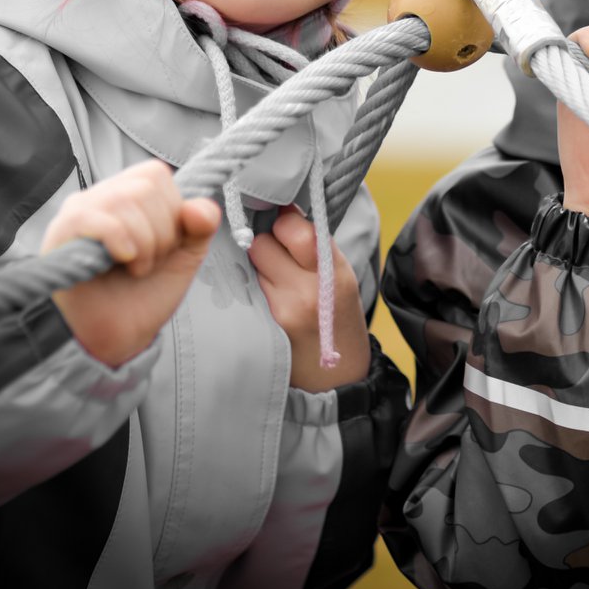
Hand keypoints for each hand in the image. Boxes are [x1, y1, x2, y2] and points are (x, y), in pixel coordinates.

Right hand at [46, 160, 221, 367]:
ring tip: (134, 269)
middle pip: (145, 187)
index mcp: (127, 195)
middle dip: (161, 233)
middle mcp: (99, 197)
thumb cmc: (144, 293)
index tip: (165, 245)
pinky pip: (98, 219)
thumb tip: (198, 207)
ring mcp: (78, 213)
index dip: (172, 211)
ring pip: (125, 200)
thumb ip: (201, 225)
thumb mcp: (185, 256)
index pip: (156, 175)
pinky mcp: (61, 234)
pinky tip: (121, 262)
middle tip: (148, 262)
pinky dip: (122, 243)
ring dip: (144, 244)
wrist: (116, 336)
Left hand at [249, 208, 370, 391]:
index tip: (288, 226)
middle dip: (268, 243)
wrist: (339, 379)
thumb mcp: (342, 279)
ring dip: (258, 266)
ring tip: (275, 281)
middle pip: (265, 242)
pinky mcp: (265, 326)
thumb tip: (281, 209)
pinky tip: (265, 299)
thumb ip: (316, 247)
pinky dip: (252, 287)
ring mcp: (283, 310)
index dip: (287, 221)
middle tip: (279, 257)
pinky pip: (246, 288)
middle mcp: (309, 290)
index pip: (296, 227)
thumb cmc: (338, 319)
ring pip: (251, 263)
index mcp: (335, 272)